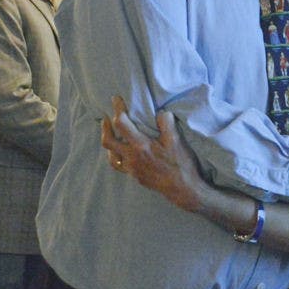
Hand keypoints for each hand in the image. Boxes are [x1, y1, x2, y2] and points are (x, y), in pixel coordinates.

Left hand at [101, 97, 204, 212]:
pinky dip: (116, 156)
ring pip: (111, 155)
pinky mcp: (135, 177)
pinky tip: (121, 153)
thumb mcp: (176, 140)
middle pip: (108, 141)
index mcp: (140, 146)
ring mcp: (132, 169)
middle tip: (106, 117)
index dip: (117, 109)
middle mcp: (132, 158)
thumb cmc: (180, 164)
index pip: (121, 124)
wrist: (183, 189)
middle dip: (105, 127)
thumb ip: (166, 123)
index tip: (115, 99)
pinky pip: (119, 165)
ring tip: (111, 134)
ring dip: (109, 143)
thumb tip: (161, 113)